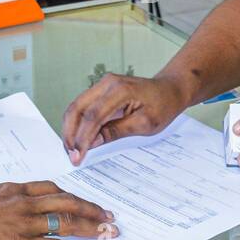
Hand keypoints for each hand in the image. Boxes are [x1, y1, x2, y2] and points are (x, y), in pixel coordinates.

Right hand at [0, 181, 117, 239]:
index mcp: (13, 190)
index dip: (71, 195)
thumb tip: (5, 215)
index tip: (83, 200)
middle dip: (90, 208)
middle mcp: (23, 202)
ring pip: (68, 221)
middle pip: (66, 202)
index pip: (51, 188)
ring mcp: (24, 222)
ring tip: (108, 232)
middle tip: (107, 214)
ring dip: (92, 227)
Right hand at [62, 72, 187, 164]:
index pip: (93, 116)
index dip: (83, 138)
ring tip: (72, 150)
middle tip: (71, 156)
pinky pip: (83, 106)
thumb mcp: (144, 124)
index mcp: (120, 89)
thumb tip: (91, 143)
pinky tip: (78, 139)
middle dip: (70, 133)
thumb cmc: (162, 106)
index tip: (78, 157)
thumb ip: (115, 132)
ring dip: (71, 129)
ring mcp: (102, 84)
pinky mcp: (100, 90)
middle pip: (77, 108)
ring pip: (76, 107)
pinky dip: (78, 123)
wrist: (169, 90)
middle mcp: (107, 83)